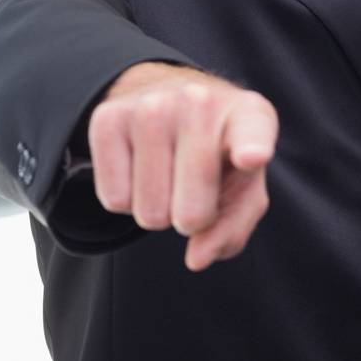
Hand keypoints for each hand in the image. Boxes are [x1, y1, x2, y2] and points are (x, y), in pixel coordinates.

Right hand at [87, 62, 278, 271]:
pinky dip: (127, 200)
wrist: (172, 103)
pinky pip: (114, 199)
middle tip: (196, 193)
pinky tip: (141, 169)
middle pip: (192, 210)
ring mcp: (151, 105)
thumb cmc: (220, 156)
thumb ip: (232, 228)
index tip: (252, 157)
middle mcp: (201, 101)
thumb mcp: (243, 188)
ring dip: (158, 212)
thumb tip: (197, 258)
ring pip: (148, 210)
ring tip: (170, 177)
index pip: (252, 136)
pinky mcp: (107, 117)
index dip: (252, 150)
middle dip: (192, 222)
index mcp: (250, 116)